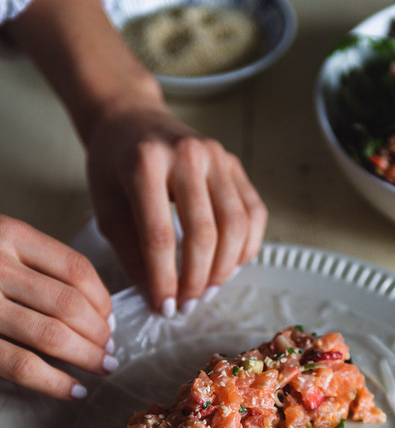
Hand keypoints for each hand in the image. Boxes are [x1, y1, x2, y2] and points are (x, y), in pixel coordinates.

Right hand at [0, 215, 114, 398]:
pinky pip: (21, 365)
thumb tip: (95, 308)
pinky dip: (55, 382)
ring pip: (51, 335)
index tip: (110, 320)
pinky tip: (74, 391)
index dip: (103, 301)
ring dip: (86, 358)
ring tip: (101, 369)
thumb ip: (33, 264)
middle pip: (71, 305)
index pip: (77, 269)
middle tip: (109, 351)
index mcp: (8, 234)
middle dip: (99, 335)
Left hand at [85, 98, 267, 314]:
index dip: (164, 280)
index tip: (165, 308)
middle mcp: (188, 155)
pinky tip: (228, 266)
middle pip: (204, 233)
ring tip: (206, 289)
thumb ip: (131, 255)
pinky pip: (254, 214)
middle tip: (187, 305)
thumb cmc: (114, 167)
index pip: (160, 236)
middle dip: (197, 279)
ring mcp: (218, 157)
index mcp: (146, 163)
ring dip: (224, 268)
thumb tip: (159, 300)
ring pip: (236, 226)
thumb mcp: (107, 209)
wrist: (131, 120)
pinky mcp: (236, 164)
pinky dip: (246, 247)